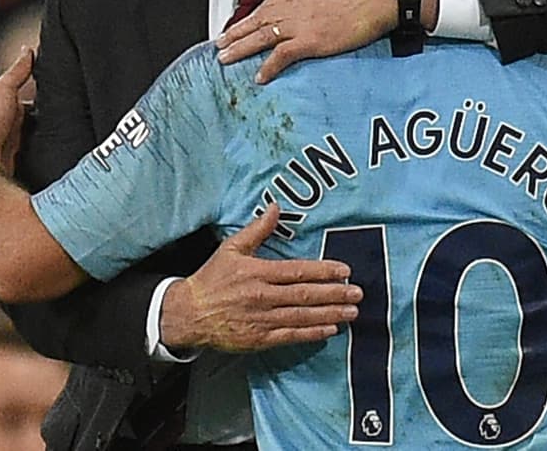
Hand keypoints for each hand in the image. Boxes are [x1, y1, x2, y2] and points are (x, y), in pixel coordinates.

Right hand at [160, 205, 361, 351]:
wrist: (188, 314)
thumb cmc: (212, 279)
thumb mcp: (231, 248)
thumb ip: (257, 230)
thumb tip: (275, 207)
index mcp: (258, 273)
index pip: (298, 272)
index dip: (323, 271)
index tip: (345, 271)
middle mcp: (263, 297)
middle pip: (305, 295)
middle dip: (335, 294)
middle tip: (358, 293)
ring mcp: (262, 320)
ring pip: (302, 317)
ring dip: (330, 314)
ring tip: (352, 312)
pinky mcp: (259, 339)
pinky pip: (291, 336)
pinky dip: (312, 333)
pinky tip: (330, 330)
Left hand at [215, 0, 395, 81]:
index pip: (266, 5)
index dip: (249, 17)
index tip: (238, 24)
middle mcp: (294, 6)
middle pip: (257, 21)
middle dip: (235, 34)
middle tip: (220, 45)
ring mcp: (300, 24)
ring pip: (261, 38)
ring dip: (241, 49)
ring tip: (226, 59)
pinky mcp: (311, 41)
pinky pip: (282, 57)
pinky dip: (268, 67)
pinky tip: (259, 76)